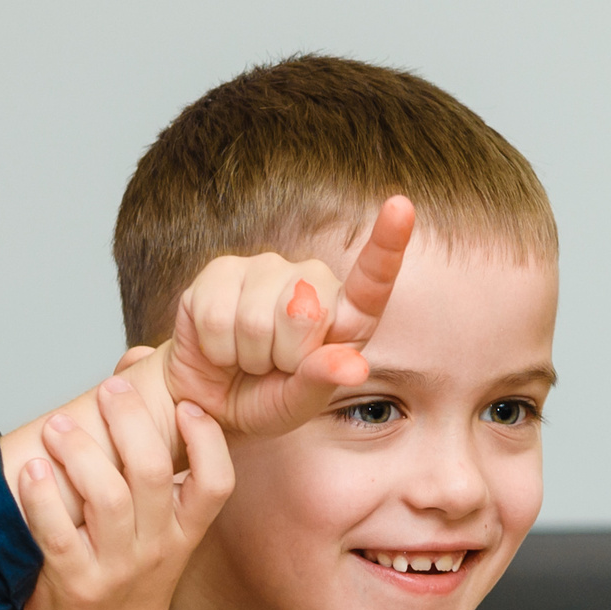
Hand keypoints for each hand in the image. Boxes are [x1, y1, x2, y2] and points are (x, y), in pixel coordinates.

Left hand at [19, 376, 233, 609]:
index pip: (216, 485)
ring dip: (80, 452)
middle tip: (109, 389)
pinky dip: (42, 498)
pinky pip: (58, 534)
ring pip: (107, 497)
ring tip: (58, 426)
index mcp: (183, 536)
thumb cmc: (126, 588)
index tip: (187, 406)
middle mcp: (156, 550)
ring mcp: (115, 568)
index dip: (208, 441)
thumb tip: (135, 378)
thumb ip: (152, 475)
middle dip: (130, 422)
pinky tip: (31, 469)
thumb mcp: (159, 540)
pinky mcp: (73, 585)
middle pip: (154, 474)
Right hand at [160, 196, 413, 438]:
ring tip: (248, 358)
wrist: (210, 399)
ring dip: (249, 355)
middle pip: (304, 313)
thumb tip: (354, 367)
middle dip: (284, 356)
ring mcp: (264, 268)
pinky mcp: (221, 269)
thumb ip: (323, 381)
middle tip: (273, 367)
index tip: (400, 206)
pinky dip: (217, 347)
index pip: (371, 282)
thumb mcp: (299, 403)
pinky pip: (217, 316)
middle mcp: (309, 281)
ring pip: (256, 319)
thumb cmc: (265, 399)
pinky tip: (221, 347)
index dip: (386, 244)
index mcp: (344, 315)